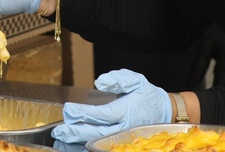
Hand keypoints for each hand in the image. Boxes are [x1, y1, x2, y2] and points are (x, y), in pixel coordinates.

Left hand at [52, 70, 171, 143]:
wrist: (165, 111)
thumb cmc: (147, 95)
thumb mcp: (136, 80)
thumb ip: (119, 79)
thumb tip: (100, 82)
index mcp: (126, 111)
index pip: (102, 114)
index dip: (84, 113)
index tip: (69, 109)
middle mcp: (123, 127)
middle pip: (97, 133)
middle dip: (76, 132)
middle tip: (59, 129)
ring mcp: (122, 137)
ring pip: (98, 142)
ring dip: (78, 141)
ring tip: (62, 138)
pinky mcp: (120, 141)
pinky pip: (102, 145)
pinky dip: (86, 145)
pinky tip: (73, 144)